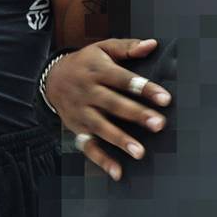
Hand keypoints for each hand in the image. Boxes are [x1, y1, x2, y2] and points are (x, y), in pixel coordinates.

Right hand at [43, 38, 171, 179]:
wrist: (51, 78)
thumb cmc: (86, 63)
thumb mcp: (103, 48)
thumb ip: (127, 47)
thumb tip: (152, 44)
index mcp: (99, 71)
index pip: (124, 80)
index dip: (144, 89)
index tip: (165, 98)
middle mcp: (89, 92)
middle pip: (114, 105)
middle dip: (137, 115)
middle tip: (159, 124)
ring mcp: (82, 113)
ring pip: (101, 128)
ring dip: (120, 141)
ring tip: (140, 152)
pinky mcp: (76, 129)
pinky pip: (88, 146)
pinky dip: (102, 161)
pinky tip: (118, 172)